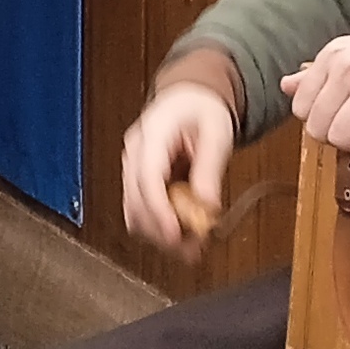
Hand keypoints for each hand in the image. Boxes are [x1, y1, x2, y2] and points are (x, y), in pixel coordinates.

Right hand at [121, 76, 235, 255]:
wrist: (189, 99)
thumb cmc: (202, 109)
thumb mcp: (216, 133)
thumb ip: (210, 168)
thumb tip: (207, 205)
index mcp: (152, 133)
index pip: (146, 177)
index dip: (158, 210)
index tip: (174, 234)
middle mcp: (135, 152)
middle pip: (136, 200)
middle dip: (161, 230)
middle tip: (193, 249)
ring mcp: (132, 166)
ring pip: (134, 211)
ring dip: (159, 233)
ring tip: (191, 248)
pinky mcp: (137, 181)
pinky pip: (140, 210)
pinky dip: (158, 226)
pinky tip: (180, 236)